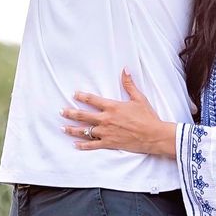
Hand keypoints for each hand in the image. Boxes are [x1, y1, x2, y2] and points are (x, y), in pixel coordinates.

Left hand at [61, 70, 176, 157]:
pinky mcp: (109, 143)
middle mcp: (106, 119)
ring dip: (72, 129)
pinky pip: (93, 145)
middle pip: (83, 115)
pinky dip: (83, 145)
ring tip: (63, 128)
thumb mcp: (139, 98)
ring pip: (85, 131)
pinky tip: (75, 144)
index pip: (92, 100)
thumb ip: (129, 84)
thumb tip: (125, 69)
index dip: (82, 96)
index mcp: (112, 107)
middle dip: (70, 113)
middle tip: (61, 111)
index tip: (74, 94)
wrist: (153, 135)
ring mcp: (106, 132)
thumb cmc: (147, 116)